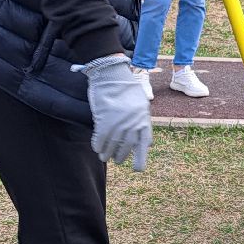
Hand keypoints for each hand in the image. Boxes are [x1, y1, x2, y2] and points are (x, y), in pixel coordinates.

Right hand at [74, 55, 151, 169]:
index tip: (137, 169)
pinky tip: (96, 148)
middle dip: (121, 156)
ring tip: (104, 158)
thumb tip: (146, 142)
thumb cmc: (126, 88)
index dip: (140, 157)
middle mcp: (132, 125)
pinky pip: (100, 139)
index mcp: (144, 120)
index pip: (144, 144)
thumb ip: (142, 122)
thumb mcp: (141, 104)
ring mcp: (119, 124)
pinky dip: (98, 145)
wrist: (112, 74)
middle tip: (117, 160)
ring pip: (112, 146)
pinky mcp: (104, 122)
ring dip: (107, 154)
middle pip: (127, 148)